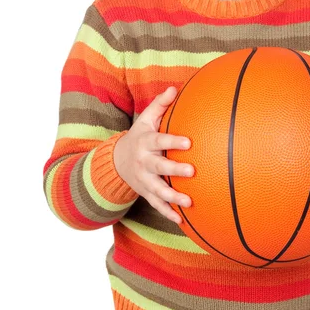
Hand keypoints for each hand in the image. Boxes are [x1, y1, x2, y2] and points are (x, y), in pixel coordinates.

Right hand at [113, 86, 193, 223]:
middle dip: (174, 170)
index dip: (172, 142)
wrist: (117, 161)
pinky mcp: (145, 193)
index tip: (189, 143)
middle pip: (158, 167)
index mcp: (145, 142)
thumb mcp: (146, 119)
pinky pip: (156, 205)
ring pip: (157, 190)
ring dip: (173, 198)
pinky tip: (182, 221)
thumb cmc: (140, 135)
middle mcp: (143, 162)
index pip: (159, 141)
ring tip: (189, 202)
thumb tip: (174, 88)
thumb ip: (160, 104)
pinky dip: (167, 214)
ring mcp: (143, 180)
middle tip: (192, 171)